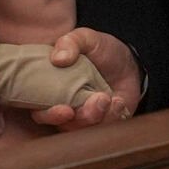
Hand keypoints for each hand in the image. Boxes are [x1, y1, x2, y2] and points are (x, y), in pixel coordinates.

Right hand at [28, 29, 143, 130]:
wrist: (127, 61)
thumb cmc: (100, 50)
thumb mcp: (86, 38)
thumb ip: (70, 42)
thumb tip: (57, 58)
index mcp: (51, 90)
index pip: (41, 112)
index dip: (49, 116)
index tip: (65, 110)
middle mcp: (65, 108)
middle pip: (66, 126)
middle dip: (81, 118)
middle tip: (98, 99)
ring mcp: (85, 118)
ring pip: (86, 130)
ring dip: (98, 117)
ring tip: (109, 98)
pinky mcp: (103, 123)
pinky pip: (106, 128)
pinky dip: (113, 117)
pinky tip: (118, 102)